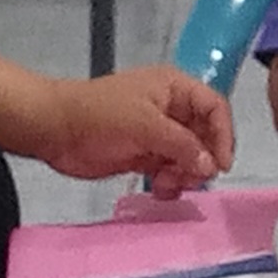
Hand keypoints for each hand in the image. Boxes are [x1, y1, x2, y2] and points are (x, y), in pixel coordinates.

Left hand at [23, 65, 233, 196]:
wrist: (55, 130)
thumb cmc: (98, 115)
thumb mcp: (145, 125)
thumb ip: (182, 145)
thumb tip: (210, 165)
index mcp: (174, 88)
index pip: (214, 108)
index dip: (223, 135)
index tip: (220, 165)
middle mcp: (170, 110)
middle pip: (204, 137)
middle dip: (200, 160)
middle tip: (189, 178)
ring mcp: (156, 134)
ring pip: (188, 158)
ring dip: (184, 175)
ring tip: (166, 184)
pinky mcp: (143, 155)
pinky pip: (169, 171)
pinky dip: (169, 182)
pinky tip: (159, 189)